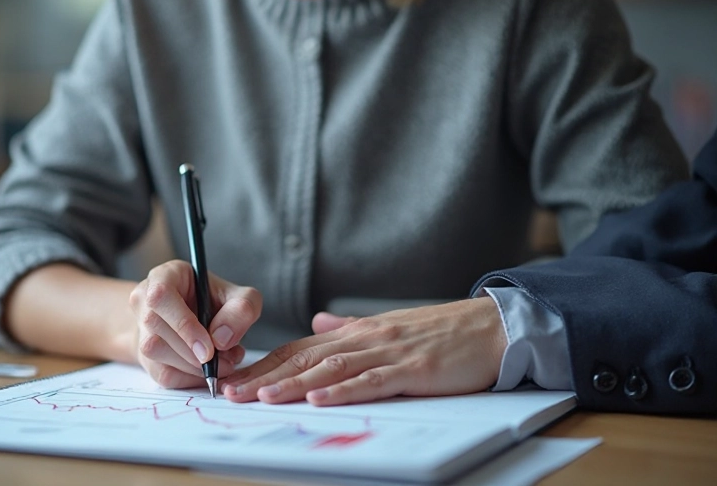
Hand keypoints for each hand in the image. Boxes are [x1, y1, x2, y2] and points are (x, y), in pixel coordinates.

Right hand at [128, 260, 261, 387]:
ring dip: (191, 366)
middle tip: (225, 360)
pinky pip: (160, 373)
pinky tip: (206, 371)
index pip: (161, 296)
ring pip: (154, 351)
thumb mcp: (238, 297)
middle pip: (156, 327)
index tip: (209, 349)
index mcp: (164, 276)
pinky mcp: (143, 355)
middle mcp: (144, 299)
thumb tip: (221, 339)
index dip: (183, 325)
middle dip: (193, 352)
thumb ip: (241, 309)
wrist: (196, 318)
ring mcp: (140, 327)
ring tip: (221, 363)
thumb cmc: (215, 303)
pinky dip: (188, 378)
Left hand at [221, 297, 506, 405]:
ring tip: (262, 396)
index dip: (266, 364)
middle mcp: (366, 338)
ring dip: (294, 383)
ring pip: (331, 368)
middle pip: (306, 358)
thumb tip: (317, 325)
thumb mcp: (388, 327)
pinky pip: (372, 381)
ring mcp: (388, 352)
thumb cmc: (442, 332)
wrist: (491, 327)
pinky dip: (343, 390)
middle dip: (267, 376)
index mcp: (357, 332)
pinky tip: (319, 398)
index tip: (236, 378)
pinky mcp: (412, 369)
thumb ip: (349, 329)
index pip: (301, 349)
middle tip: (232, 392)